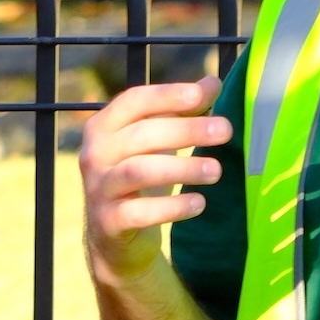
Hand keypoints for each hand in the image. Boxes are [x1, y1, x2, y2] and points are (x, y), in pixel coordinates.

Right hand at [80, 76, 231, 281]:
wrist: (113, 237)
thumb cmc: (139, 178)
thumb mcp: (155, 142)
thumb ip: (181, 111)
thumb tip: (213, 82)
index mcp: (103, 127)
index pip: (134, 101)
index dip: (167, 95)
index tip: (203, 95)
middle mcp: (94, 154)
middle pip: (142, 135)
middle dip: (186, 130)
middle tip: (225, 131)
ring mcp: (98, 189)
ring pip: (139, 171)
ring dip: (182, 168)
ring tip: (216, 171)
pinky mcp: (108, 222)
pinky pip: (140, 212)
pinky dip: (172, 208)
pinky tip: (199, 203)